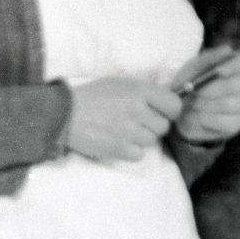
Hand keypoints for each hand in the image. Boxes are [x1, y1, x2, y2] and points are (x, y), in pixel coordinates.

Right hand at [63, 77, 181, 162]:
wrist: (65, 114)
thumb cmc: (92, 97)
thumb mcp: (119, 84)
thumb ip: (142, 92)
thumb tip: (164, 101)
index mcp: (139, 90)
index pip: (174, 105)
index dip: (169, 111)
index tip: (161, 113)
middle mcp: (137, 110)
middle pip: (164, 126)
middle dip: (152, 126)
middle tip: (134, 122)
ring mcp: (129, 131)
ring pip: (152, 141)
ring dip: (140, 138)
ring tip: (121, 130)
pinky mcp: (120, 149)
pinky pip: (139, 154)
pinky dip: (130, 151)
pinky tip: (117, 141)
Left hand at [172, 47, 239, 144]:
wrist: (178, 109)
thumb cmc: (188, 83)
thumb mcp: (192, 67)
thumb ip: (208, 58)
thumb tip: (227, 49)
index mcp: (236, 64)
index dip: (239, 64)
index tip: (219, 71)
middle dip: (212, 88)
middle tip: (194, 92)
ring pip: (230, 104)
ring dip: (205, 105)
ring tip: (192, 105)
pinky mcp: (238, 122)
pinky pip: (227, 122)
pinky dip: (207, 120)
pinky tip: (199, 117)